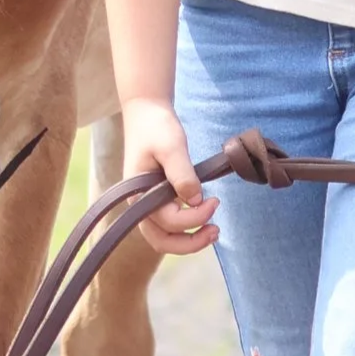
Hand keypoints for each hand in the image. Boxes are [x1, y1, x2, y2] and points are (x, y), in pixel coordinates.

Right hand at [123, 100, 218, 257]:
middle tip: (216, 232)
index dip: (195, 217)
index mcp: (139, 194)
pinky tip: (202, 219)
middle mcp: (139, 204)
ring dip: (188, 240)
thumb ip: (182, 174)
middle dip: (190, 243)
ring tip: (213, 232)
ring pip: (164, 236)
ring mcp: (146, 203)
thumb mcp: (172, 147)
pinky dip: (184, 229)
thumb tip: (196, 201)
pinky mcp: (155, 199)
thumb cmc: (156, 127)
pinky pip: (168, 225)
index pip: (168, 220)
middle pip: (162, 240)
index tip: (214, 200)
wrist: (147, 112)